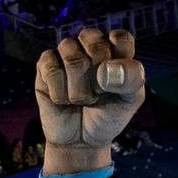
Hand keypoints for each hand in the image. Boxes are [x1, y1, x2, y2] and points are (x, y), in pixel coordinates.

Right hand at [35, 28, 144, 174]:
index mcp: (114, 50)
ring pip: (72, 58)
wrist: (83, 140)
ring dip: (80, 90)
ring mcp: (66, 52)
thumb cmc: (108, 116)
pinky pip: (52, 70)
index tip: (118, 85)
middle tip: (100, 94)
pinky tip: (64, 100)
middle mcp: (89, 45)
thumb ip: (131, 80)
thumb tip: (105, 69)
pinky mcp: (45, 64)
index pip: (121, 37)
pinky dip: (62, 94)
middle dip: (99, 79)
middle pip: (95, 43)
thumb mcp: (130, 101)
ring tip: (83, 100)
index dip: (120, 63)